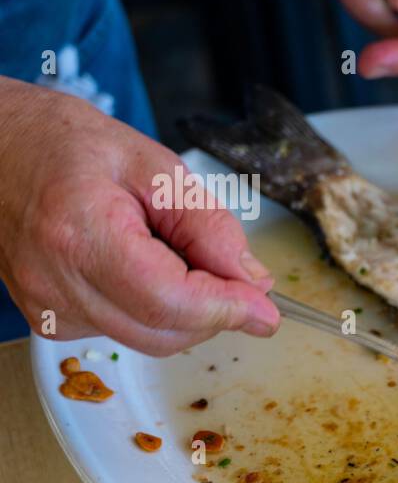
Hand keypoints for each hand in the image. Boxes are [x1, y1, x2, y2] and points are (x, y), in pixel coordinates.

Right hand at [0, 78, 279, 356]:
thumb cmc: (65, 144)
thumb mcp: (156, 167)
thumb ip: (210, 226)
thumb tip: (253, 281)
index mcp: (80, 235)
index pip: (170, 302)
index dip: (226, 309)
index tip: (266, 310)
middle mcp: (55, 283)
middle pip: (164, 332)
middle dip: (215, 313)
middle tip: (237, 276)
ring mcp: (46, 307)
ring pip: (149, 338)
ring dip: (185, 311)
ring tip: (171, 252)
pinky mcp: (48, 319)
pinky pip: (124, 330)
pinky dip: (153, 308)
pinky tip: (142, 265)